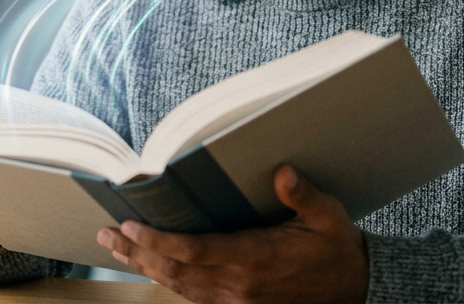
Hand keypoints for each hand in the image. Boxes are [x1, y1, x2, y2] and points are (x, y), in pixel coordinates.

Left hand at [96, 165, 367, 303]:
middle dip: (137, 252)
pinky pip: (195, 297)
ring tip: (117, 248)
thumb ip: (303, 196)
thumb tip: (282, 172)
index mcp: (255, 259)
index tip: (129, 224)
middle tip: (106, 234)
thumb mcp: (329, 217)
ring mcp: (237, 301)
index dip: (156, 240)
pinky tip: (152, 268)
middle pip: (174, 271)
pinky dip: (169, 281)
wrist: (356, 292)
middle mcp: (239, 285)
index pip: (193, 251)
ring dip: (145, 267)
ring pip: (179, 287)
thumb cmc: (338, 251)